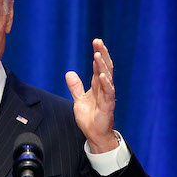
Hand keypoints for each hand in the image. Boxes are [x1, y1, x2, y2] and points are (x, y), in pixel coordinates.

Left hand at [65, 38, 117, 153]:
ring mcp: (107, 96)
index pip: (98, 66)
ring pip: (107, 77)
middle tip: (98, 41)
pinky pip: (108, 93)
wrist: (94, 134)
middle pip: (104, 67)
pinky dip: (105, 84)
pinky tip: (102, 75)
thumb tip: (69, 73)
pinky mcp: (107, 106)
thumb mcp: (79, 99)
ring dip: (102, 66)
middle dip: (102, 54)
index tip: (96, 41)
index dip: (98, 54)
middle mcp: (104, 88)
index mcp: (98, 85)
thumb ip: (75, 86)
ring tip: (98, 54)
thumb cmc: (90, 117)